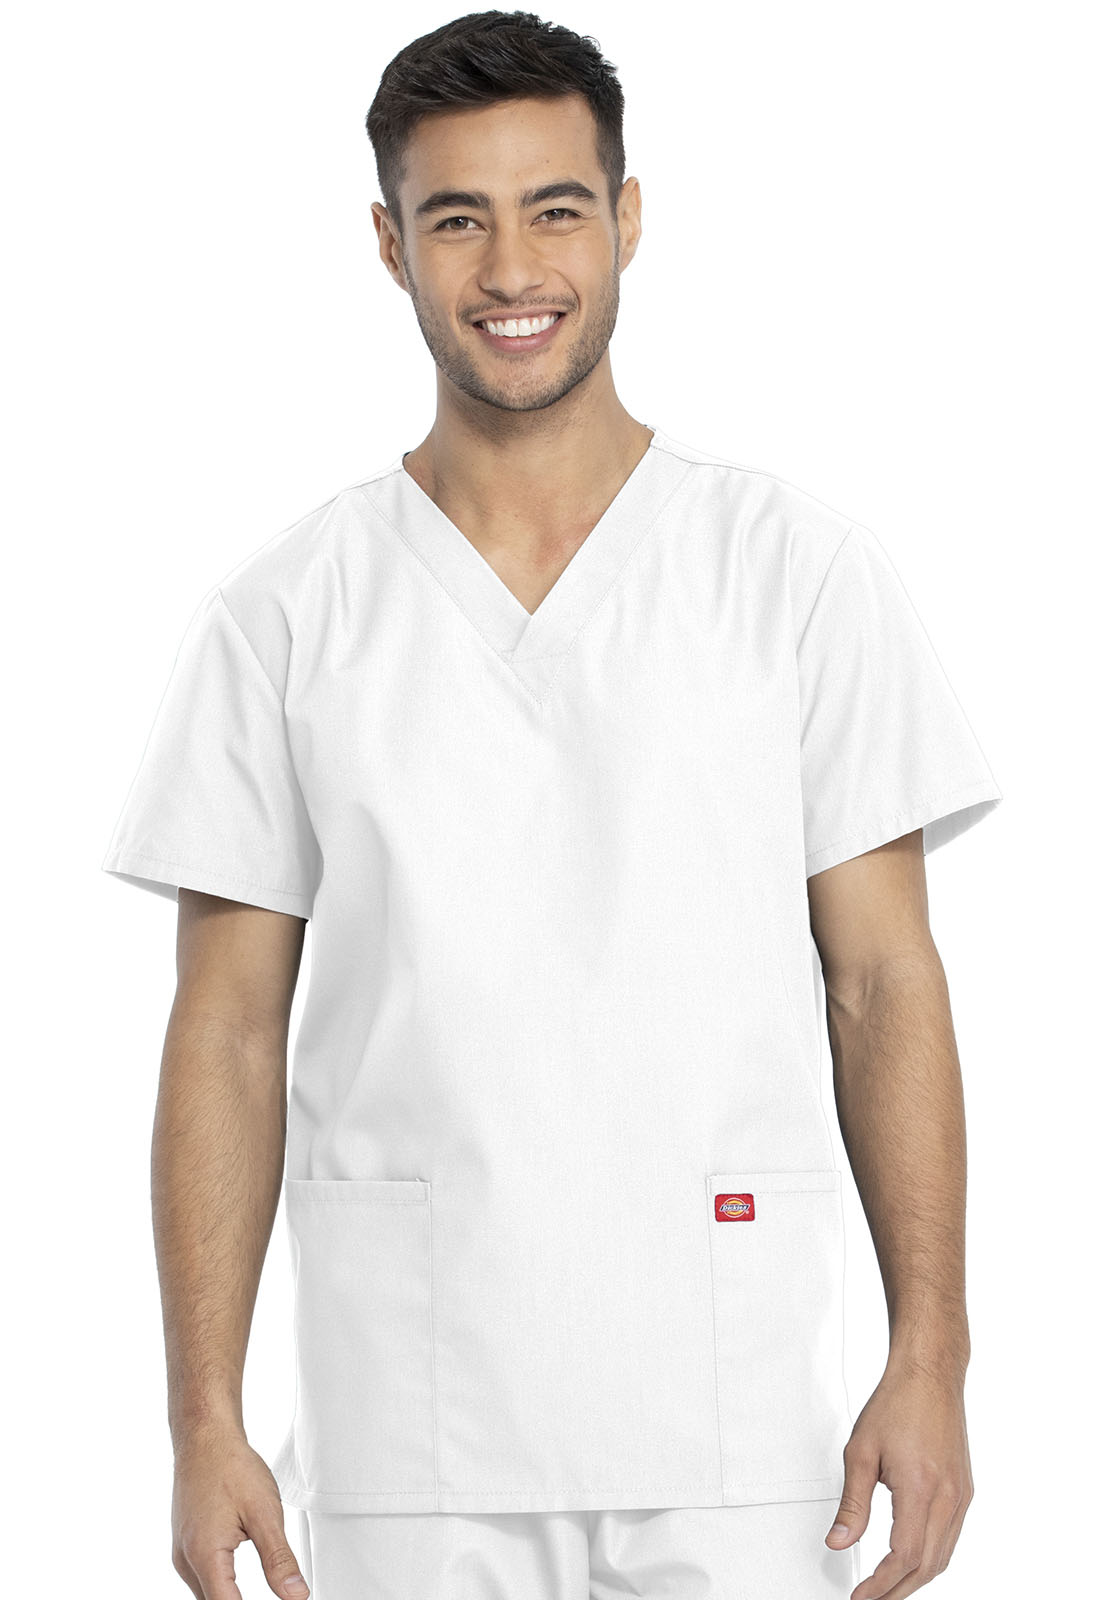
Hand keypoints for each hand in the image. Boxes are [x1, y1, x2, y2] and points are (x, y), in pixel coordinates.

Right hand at [171, 1426, 309, 1599]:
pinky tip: (237, 1581)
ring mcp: (182, 1555)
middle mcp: (186, 1561)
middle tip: (278, 1593)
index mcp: (205, 1556)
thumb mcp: (265, 1513)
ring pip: (206, 1596)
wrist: (205, 1437)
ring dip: (229, 1599)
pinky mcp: (184, 1547)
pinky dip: (220, 1586)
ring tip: (264, 1591)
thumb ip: (279, 1560)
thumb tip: (296, 1596)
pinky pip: (201, 1580)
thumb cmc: (231, 1466)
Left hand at [824, 1355, 973, 1598]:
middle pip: (927, 1566)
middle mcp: (949, 1497)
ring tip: (888, 1588)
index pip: (904, 1556)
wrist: (930, 1375)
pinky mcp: (965, 1491)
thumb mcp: (861, 1451)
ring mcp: (962, 1496)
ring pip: (943, 1556)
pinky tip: (913, 1561)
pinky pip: (951, 1538)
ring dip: (916, 1579)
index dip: (881, 1583)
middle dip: (897, 1590)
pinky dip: (932, 1558)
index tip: (861, 1596)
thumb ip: (852, 1504)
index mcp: (921, 1488)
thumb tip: (839, 1542)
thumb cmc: (897, 1404)